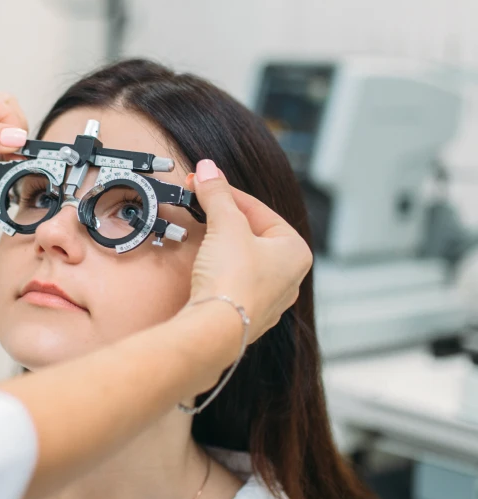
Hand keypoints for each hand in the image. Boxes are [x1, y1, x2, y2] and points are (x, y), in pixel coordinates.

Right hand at [185, 160, 312, 339]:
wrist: (215, 328)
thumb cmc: (234, 281)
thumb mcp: (226, 225)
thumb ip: (217, 195)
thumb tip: (209, 170)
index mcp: (296, 252)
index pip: (260, 210)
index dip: (228, 193)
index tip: (206, 182)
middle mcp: (289, 277)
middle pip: (253, 233)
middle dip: (226, 218)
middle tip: (202, 203)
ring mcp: (268, 299)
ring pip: (245, 258)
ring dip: (223, 243)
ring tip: (203, 231)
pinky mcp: (244, 313)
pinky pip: (234, 281)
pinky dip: (220, 268)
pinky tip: (206, 265)